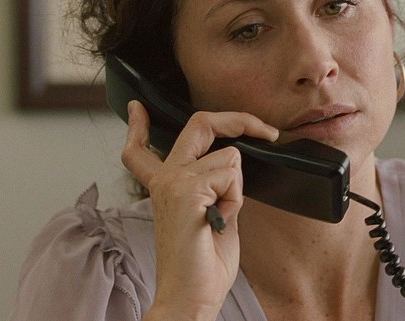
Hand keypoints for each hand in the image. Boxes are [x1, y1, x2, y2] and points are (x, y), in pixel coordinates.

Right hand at [122, 100, 277, 320]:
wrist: (192, 296)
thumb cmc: (203, 266)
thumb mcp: (214, 215)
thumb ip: (215, 187)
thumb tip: (230, 165)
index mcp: (165, 186)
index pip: (142, 149)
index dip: (139, 125)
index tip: (139, 108)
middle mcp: (164, 179)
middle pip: (199, 125)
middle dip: (240, 120)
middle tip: (266, 132)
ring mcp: (172, 180)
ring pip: (229, 156)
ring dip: (237, 189)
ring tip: (220, 218)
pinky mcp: (186, 189)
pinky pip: (231, 174)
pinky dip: (235, 199)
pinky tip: (218, 221)